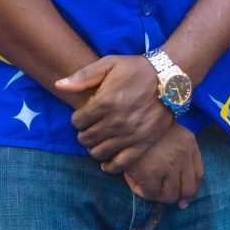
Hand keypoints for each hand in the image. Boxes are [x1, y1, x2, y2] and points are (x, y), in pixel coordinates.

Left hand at [56, 54, 176, 162]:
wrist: (170, 80)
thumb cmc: (137, 70)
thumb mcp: (109, 64)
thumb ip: (82, 75)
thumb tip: (59, 85)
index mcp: (106, 102)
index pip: (77, 121)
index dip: (77, 119)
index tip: (84, 115)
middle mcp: (116, 121)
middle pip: (86, 139)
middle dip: (84, 133)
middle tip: (91, 128)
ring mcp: (130, 135)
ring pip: (99, 152)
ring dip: (94, 148)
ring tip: (99, 140)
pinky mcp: (143, 144)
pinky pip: (121, 163)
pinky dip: (110, 166)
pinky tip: (106, 161)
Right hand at [121, 123, 203, 207]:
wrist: (125, 120)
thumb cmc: (143, 128)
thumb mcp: (167, 134)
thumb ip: (177, 153)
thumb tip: (180, 190)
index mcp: (189, 143)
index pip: (198, 175)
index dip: (191, 191)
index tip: (183, 199)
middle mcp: (183, 155)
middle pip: (188, 189)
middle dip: (175, 196)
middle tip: (161, 193)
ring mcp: (168, 164)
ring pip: (170, 196)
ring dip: (158, 195)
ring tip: (145, 184)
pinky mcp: (151, 172)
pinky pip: (151, 195)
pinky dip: (142, 192)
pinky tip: (134, 180)